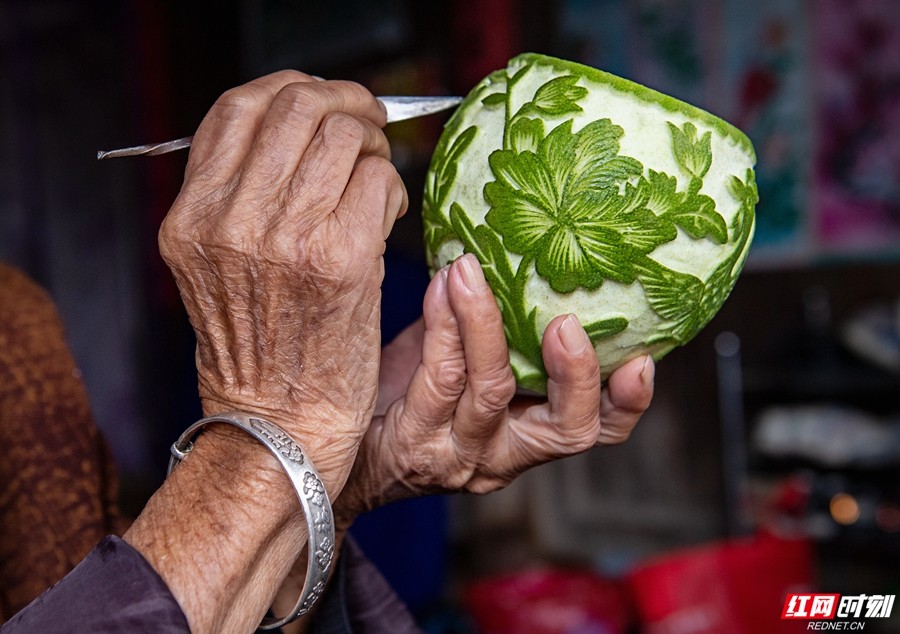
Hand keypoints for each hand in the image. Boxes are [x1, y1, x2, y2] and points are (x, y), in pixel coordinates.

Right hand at [158, 70, 407, 490]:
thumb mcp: (220, 267)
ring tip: (376, 174)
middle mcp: (229, 223)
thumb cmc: (259, 351)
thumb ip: (243, 195)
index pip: (240, 108)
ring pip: (343, 137)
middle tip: (367, 122)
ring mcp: (283, 242)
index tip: (325, 100)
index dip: (293, 88)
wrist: (279, 430)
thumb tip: (303, 129)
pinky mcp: (339, 264)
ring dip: (372, 145)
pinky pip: (377, 183)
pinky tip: (388, 215)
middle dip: (344, 103)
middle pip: (296, 107)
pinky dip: (391, 187)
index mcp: (191, 219)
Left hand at [334, 253, 654, 524]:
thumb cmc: (404, 395)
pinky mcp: (416, 443)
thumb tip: (511, 244)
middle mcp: (504, 455)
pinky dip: (445, 325)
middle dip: (577, 375)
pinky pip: (439, 377)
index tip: (645, 359)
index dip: (628, 403)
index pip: (597, 431)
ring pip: (494, 392)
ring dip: (488, 325)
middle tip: (568, 323)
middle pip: (567, 432)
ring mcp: (460, 453)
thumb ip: (494, 324)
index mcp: (528, 436)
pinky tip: (440, 285)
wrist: (336, 446)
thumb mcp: (460, 361)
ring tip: (474, 273)